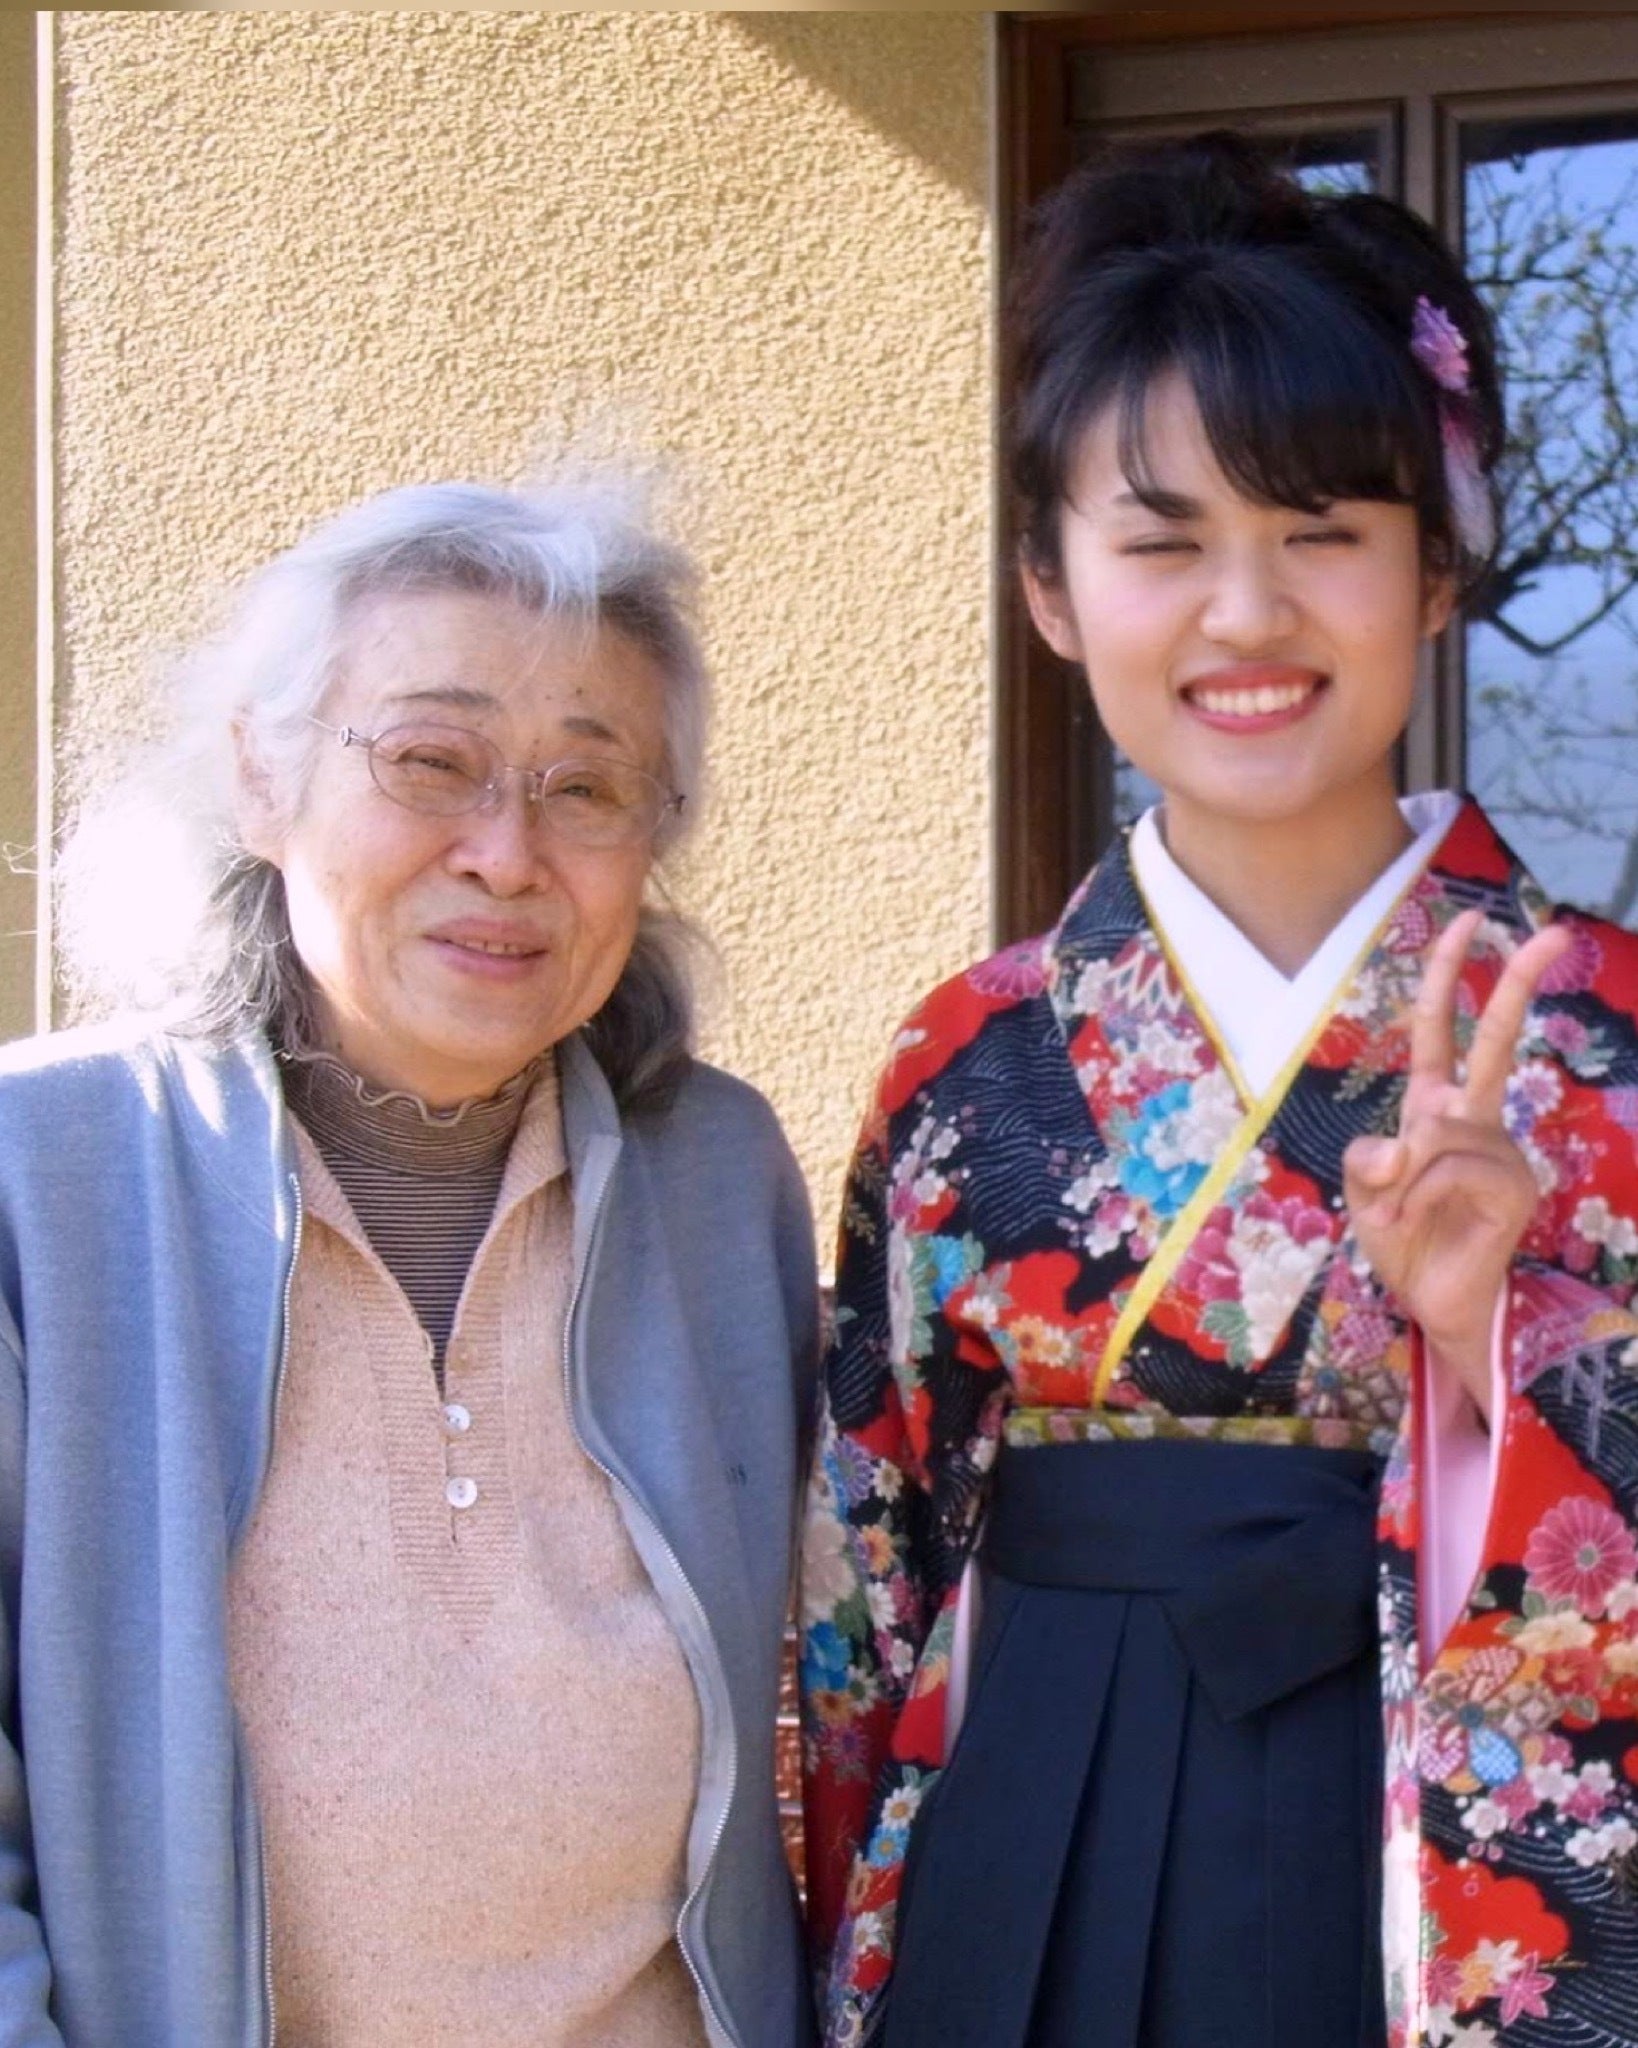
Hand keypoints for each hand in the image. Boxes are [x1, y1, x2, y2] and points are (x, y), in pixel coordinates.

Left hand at [1342, 907, 1570, 1418]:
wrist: (1431, 1302)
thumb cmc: (1402, 1241)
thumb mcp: (1363, 1193)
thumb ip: (1366, 1158)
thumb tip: (1407, 1144)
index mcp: (1436, 1109)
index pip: (1443, 1033)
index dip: (1449, 979)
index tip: (1469, 922)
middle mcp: (1474, 1120)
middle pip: (1497, 1042)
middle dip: (1519, 984)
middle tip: (1550, 930)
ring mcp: (1500, 1151)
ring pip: (1433, 1135)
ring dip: (1398, 1184)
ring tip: (1401, 1219)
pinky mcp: (1514, 1186)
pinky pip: (1445, 1171)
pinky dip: (1415, 1201)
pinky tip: (1418, 1227)